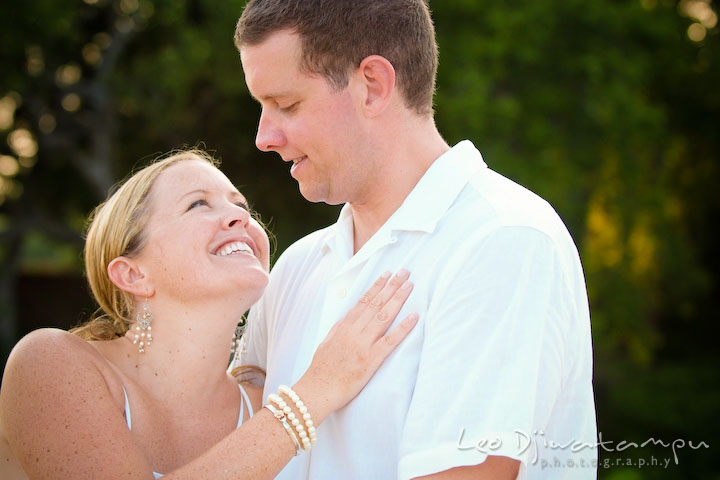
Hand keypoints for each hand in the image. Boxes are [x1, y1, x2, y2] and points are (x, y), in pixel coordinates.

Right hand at [293, 270, 417, 422]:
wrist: (315, 392)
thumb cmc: (320, 371)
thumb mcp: (326, 343)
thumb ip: (338, 327)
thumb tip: (349, 314)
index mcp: (343, 328)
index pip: (363, 301)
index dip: (376, 286)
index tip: (387, 274)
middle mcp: (353, 333)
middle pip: (376, 304)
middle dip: (391, 286)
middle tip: (405, 272)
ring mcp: (362, 346)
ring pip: (383, 317)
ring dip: (398, 299)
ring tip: (410, 285)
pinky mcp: (369, 361)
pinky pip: (389, 342)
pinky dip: (403, 328)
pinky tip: (414, 317)